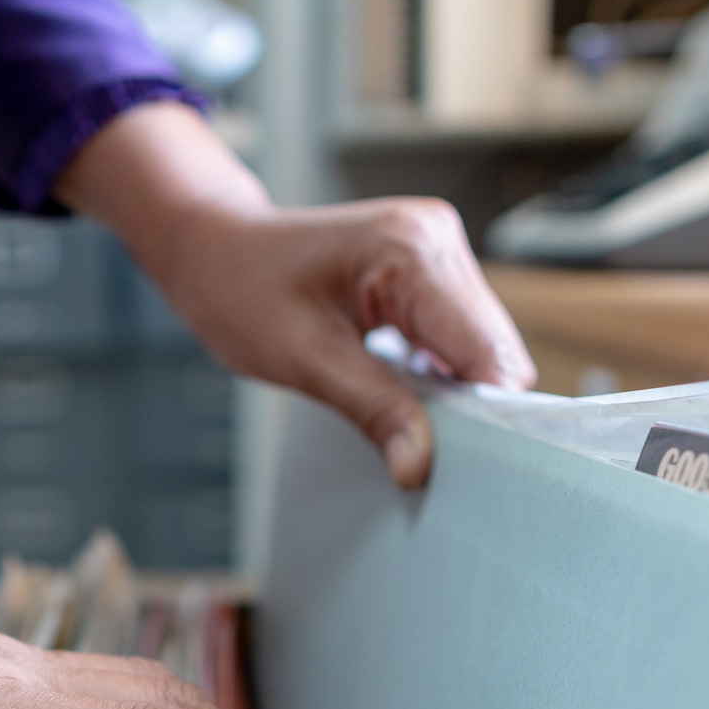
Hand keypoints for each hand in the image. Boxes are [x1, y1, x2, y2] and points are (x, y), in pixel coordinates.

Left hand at [58, 101, 534, 488]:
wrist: (214, 251)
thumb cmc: (242, 290)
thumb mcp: (304, 359)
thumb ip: (373, 409)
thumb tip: (419, 466)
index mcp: (411, 249)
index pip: (486, 349)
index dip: (486, 414)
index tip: (468, 470)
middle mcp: (437, 238)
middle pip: (495, 349)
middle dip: (474, 408)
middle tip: (430, 458)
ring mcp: (437, 250)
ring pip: (483, 347)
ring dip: (459, 394)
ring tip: (413, 429)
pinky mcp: (429, 270)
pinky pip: (458, 336)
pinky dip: (444, 376)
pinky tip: (411, 399)